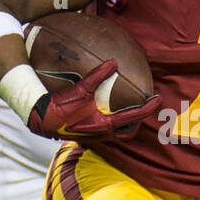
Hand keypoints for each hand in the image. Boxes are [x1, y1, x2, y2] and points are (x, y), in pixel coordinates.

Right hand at [26, 59, 160, 139]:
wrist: (41, 119)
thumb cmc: (61, 106)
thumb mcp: (81, 89)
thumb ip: (98, 76)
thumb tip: (113, 62)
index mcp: (105, 124)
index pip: (134, 117)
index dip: (148, 108)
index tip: (157, 99)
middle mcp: (102, 134)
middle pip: (128, 132)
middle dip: (138, 122)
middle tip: (143, 108)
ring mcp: (94, 137)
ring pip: (117, 134)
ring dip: (125, 124)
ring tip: (128, 111)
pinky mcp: (86, 135)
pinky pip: (105, 132)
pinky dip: (112, 124)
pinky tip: (106, 113)